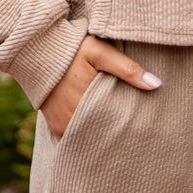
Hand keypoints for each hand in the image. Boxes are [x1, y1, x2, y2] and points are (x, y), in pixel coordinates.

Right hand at [42, 34, 161, 138]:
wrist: (36, 48)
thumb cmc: (71, 49)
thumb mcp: (100, 52)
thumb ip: (127, 68)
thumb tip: (156, 85)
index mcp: (87, 105)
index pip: (114, 130)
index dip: (127, 134)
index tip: (142, 136)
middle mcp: (72, 120)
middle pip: (100, 138)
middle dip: (115, 140)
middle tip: (133, 144)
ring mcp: (62, 125)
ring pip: (86, 141)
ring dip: (99, 140)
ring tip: (117, 144)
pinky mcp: (54, 125)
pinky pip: (71, 141)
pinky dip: (84, 140)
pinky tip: (97, 139)